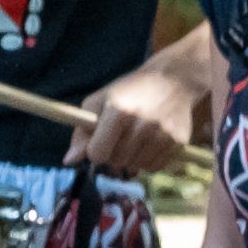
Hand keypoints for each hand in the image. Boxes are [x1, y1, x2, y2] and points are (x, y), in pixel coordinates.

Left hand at [69, 58, 198, 173]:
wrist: (174, 80)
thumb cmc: (129, 91)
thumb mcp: (100, 102)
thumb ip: (82, 131)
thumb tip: (69, 161)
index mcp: (119, 111)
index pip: (97, 154)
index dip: (95, 150)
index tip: (100, 141)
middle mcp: (142, 124)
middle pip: (116, 162)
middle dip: (113, 153)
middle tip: (120, 136)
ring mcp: (162, 134)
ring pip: (135, 167)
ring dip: (131, 158)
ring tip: (135, 138)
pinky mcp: (178, 142)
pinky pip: (154, 167)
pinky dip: (148, 160)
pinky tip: (149, 143)